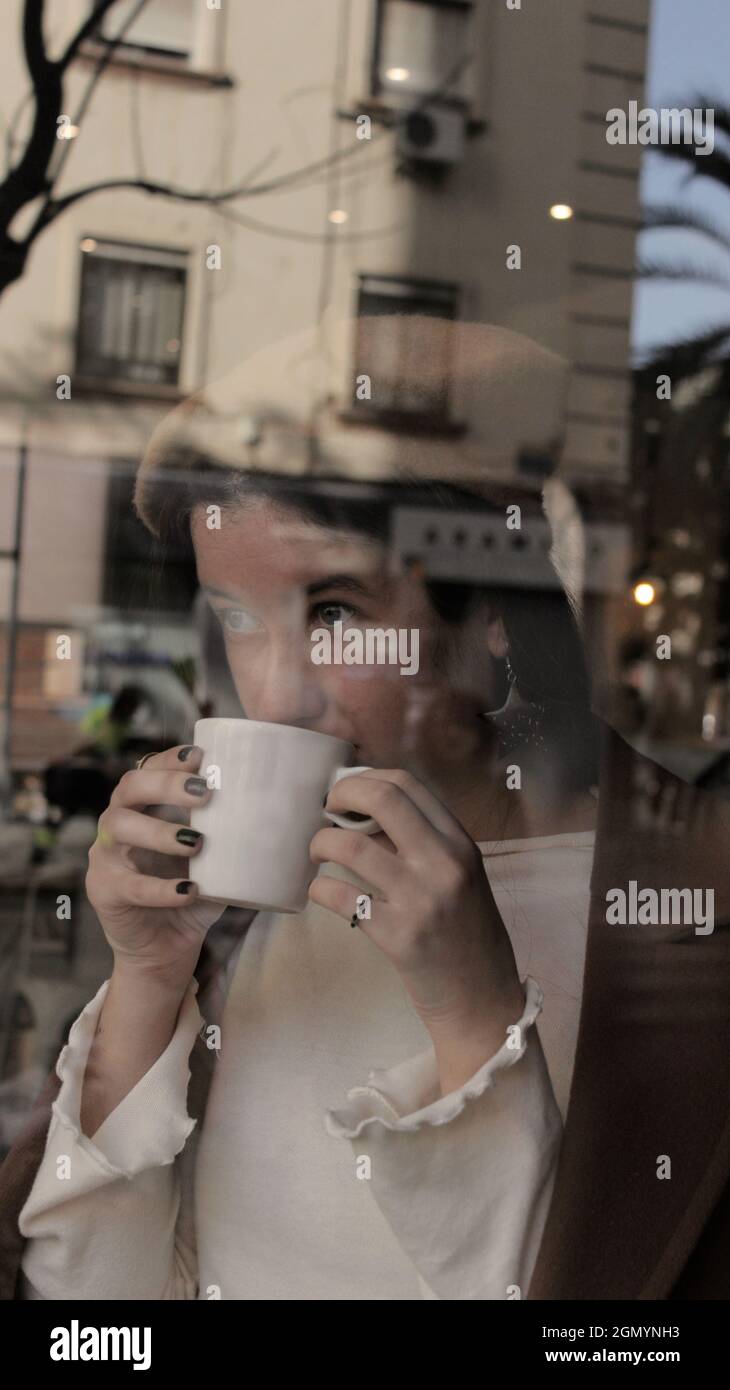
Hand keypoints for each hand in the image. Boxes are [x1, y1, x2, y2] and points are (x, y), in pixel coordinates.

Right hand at [86, 744, 224, 989]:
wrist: (166, 948)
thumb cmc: (193, 892)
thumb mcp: (215, 860)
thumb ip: (233, 836)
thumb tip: (285, 813)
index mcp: (143, 807)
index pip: (148, 768)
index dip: (170, 759)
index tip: (201, 756)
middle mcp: (118, 823)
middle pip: (129, 787)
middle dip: (166, 784)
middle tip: (204, 793)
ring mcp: (105, 856)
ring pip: (119, 827)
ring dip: (159, 831)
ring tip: (196, 842)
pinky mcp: (104, 891)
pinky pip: (130, 885)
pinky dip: (162, 888)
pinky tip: (190, 890)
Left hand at [309, 769, 525, 1084]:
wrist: (483, 998)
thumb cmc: (467, 933)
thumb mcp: (459, 876)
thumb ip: (420, 843)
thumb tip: (361, 813)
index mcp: (460, 843)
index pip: (407, 783)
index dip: (366, 778)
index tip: (347, 792)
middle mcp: (444, 864)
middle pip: (382, 799)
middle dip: (341, 794)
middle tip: (325, 810)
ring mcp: (420, 900)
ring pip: (350, 847)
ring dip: (321, 843)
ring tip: (318, 853)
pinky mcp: (397, 937)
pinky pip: (340, 898)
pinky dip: (320, 890)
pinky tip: (321, 893)